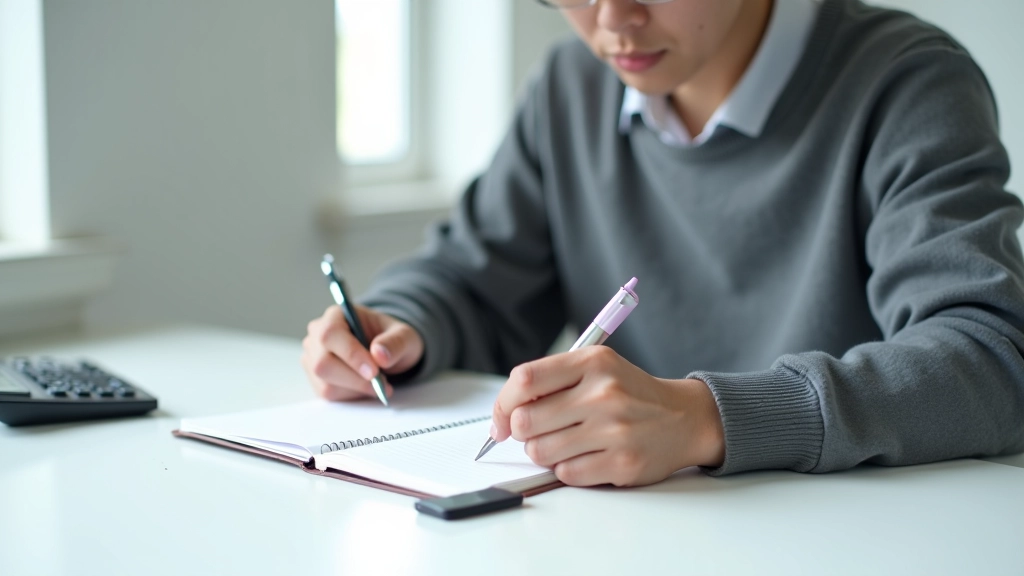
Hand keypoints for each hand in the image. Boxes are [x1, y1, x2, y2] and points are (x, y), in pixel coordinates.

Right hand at [302, 305, 423, 401]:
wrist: (385, 352)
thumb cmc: (391, 339)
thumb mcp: (404, 335)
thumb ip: (395, 342)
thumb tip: (379, 354)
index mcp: (336, 316)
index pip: (331, 334)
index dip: (351, 355)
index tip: (374, 372)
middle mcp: (317, 336)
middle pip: (323, 363)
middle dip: (355, 379)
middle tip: (382, 384)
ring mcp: (313, 358)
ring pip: (325, 383)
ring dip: (356, 389)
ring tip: (379, 384)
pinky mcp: (316, 378)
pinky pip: (328, 394)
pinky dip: (352, 395)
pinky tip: (366, 387)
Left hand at [490, 346, 724, 486]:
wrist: (684, 418)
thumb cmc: (630, 393)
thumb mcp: (596, 368)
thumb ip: (552, 381)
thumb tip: (502, 414)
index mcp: (593, 362)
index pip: (524, 380)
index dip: (502, 404)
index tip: (501, 420)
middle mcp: (604, 393)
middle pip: (525, 422)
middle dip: (523, 432)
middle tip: (538, 431)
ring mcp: (615, 430)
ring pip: (540, 452)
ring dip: (544, 452)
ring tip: (566, 443)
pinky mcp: (622, 463)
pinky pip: (566, 474)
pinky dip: (567, 469)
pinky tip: (587, 456)